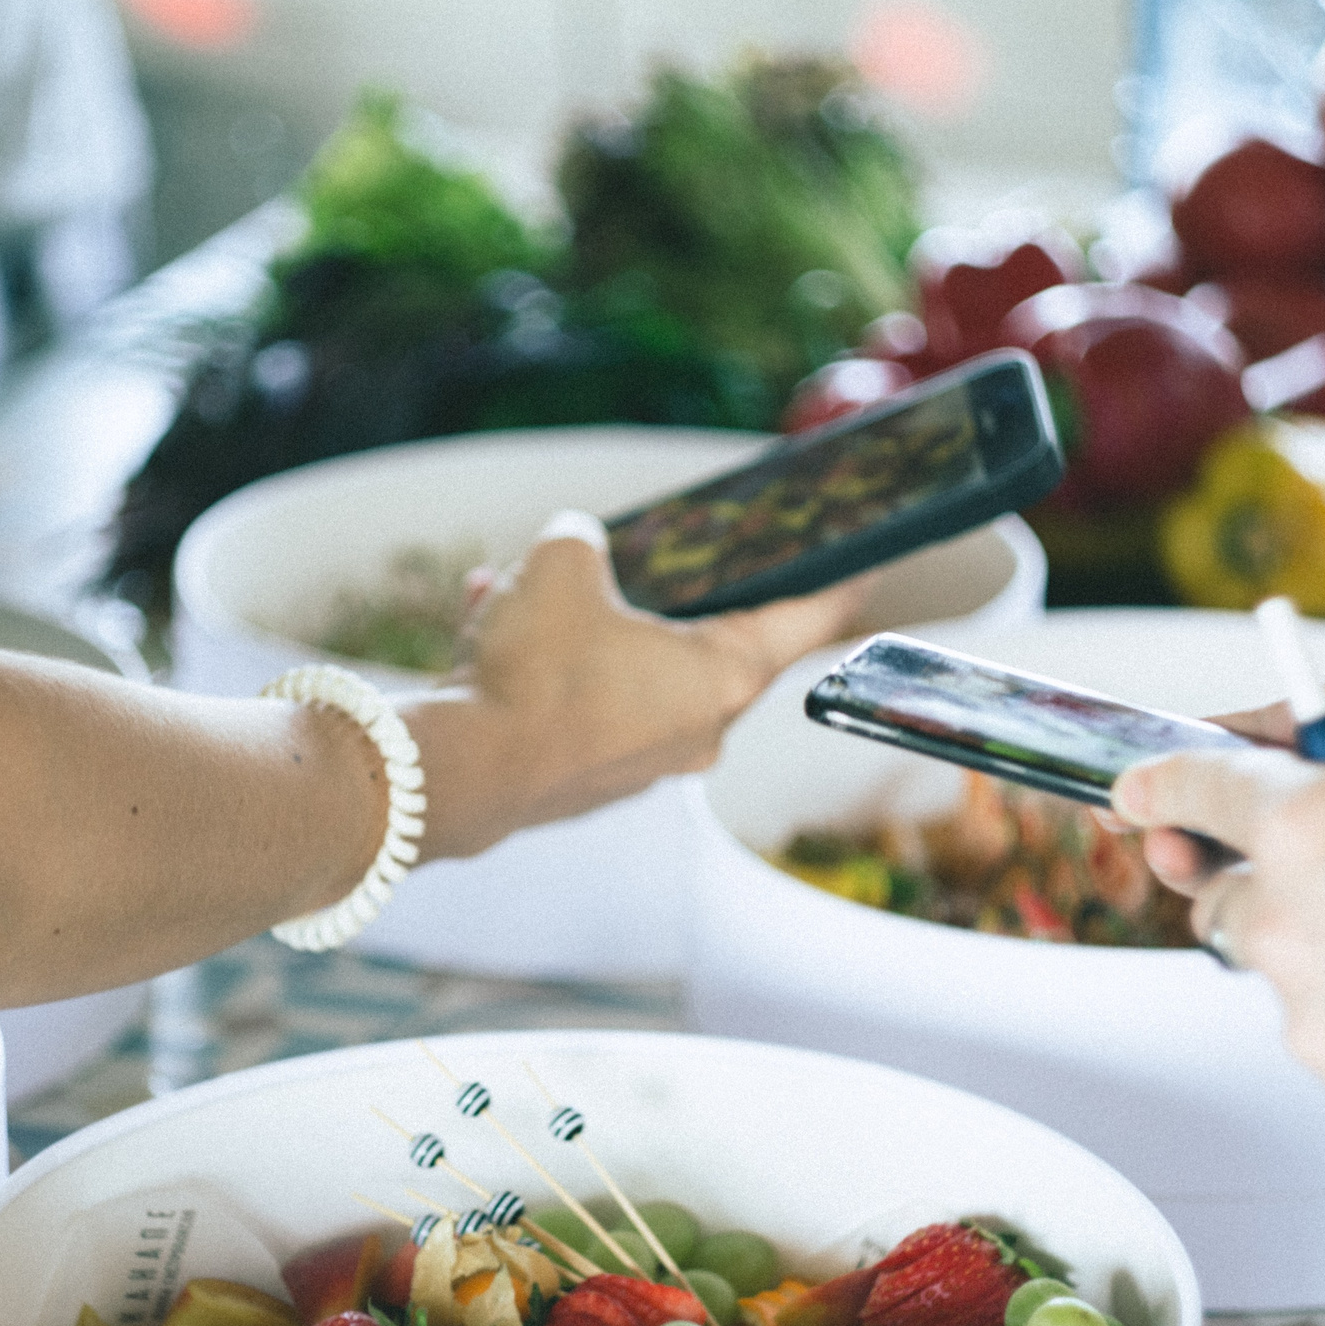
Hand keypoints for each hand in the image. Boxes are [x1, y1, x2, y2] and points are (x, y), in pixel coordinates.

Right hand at [409, 511, 868, 859]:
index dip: (835, 584)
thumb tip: (574, 547)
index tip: (864, 565)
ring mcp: (643, 766)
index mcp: (722, 677)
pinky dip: (546, 663)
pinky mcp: (588, 784)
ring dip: (583, 625)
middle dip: (662, 596)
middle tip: (646, 556)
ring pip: (627, 671)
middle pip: (707, 646)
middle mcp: (697, 731)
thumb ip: (582, 540)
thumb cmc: (532, 672)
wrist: (460, 772)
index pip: (803, 621)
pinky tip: (492, 623)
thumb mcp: (560, 566)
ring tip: (521, 585)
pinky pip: (580, 703)